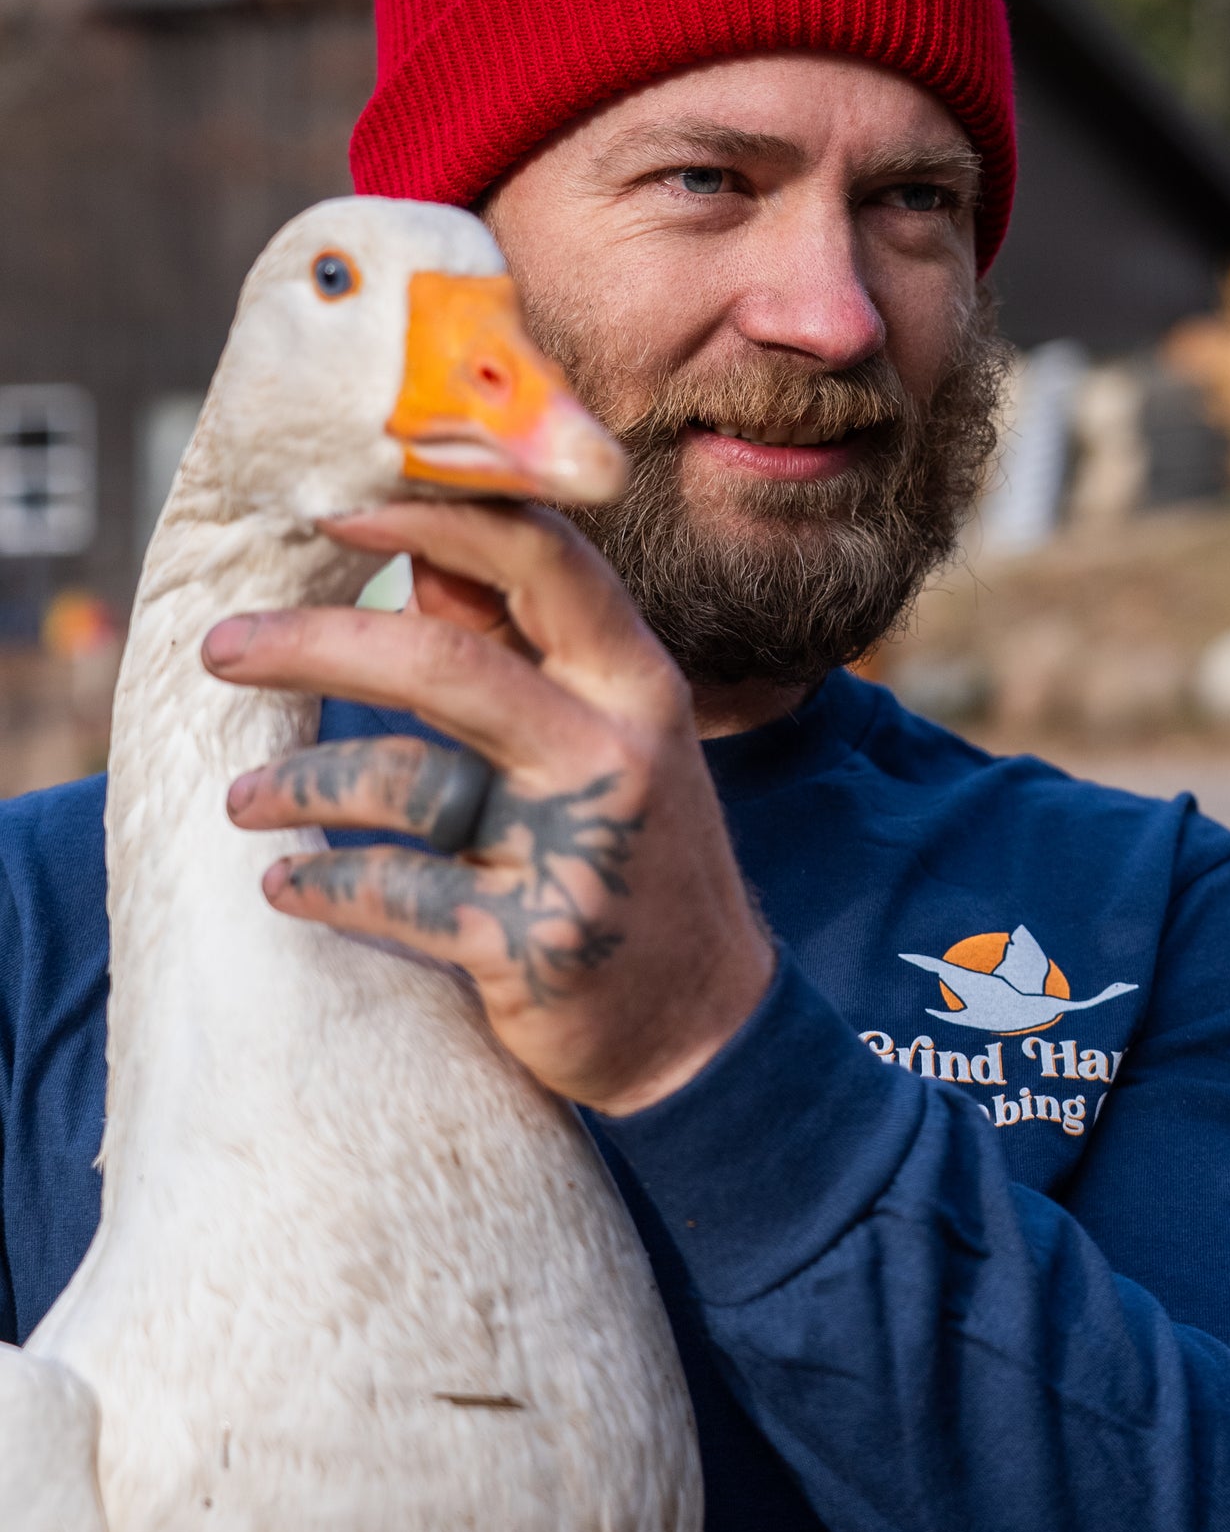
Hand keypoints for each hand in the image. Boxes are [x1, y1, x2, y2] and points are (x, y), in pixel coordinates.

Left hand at [202, 504, 774, 1114]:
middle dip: (313, 644)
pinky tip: (287, 886)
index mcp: (636, 680)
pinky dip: (325, 886)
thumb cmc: (637, 853)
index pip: (540, 558)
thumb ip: (527, 651)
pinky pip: (397, 894)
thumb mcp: (610, 735)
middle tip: (221, 647)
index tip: (333, 508)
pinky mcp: (532, 941)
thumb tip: (424, 560)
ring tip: (243, 800)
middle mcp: (615, 748)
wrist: (705, 1023)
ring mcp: (575, 846)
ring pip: (405, 782)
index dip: (434, 519)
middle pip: (443, 660)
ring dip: (298, 786)